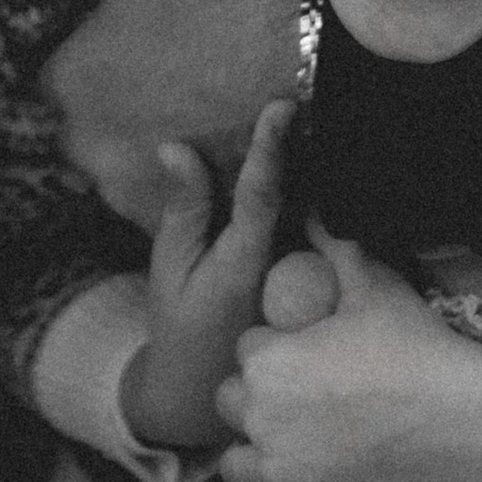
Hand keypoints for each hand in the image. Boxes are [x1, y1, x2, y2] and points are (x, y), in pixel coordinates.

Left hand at [44, 0, 308, 230]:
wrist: (326, 84)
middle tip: (184, 68)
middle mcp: (82, 144)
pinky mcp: (178, 225)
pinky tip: (217, 147)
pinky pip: (163, 204)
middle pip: (91, 117)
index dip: (106, 51)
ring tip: (203, 106)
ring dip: (152, 143)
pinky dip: (184, 186)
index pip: (62, 68)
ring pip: (125, 160)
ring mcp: (129, 191)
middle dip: (126, 99)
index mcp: (66, 76)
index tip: (150, 37)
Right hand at [120, 96, 297, 451]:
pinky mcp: (309, 276)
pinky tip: (303, 159)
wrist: (204, 384)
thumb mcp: (170, 264)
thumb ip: (184, 207)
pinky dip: (305, 191)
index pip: (262, 195)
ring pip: (309, 206)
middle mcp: (283, 263)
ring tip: (303, 118)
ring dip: (306, 163)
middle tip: (299, 97)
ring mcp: (301, 272)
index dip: (270, 149)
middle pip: (297, 191)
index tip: (280, 107)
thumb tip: (177, 147)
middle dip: (298, 145)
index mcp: (245, 261)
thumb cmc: (182, 319)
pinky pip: (311, 224)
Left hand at [218, 229, 481, 481]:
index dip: (274, 349)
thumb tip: (316, 203)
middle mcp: (262, 419)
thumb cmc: (417, 350)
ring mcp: (281, 472)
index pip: (246, 350)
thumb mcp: (374, 285)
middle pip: (232, 404)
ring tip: (290, 441)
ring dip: (255, 452)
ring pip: (236, 463)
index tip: (306, 353)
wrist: (461, 422)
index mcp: (268, 362)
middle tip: (301, 396)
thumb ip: (334, 244)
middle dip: (257, 399)